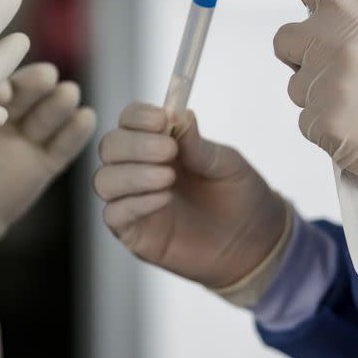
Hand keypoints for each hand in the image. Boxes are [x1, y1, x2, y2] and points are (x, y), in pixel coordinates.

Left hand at [0, 63, 95, 297]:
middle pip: (21, 95)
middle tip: (47, 76)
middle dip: (34, 84)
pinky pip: (60, 148)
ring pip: (44, 117)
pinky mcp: (38, 169)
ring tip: (67, 94)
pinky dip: (75, 133)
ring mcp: (18, 142)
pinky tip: (85, 118)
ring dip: (58, 103)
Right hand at [94, 103, 286, 289]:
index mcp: (157, 143)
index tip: (162, 120)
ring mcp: (132, 200)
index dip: (138, 116)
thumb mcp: (226, 164)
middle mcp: (137, 168)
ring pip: (103, 180)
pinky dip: (135, 203)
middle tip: (168, 150)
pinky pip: (114, 214)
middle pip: (109, 147)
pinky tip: (163, 199)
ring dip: (132, 174)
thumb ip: (198, 145)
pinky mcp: (132, 232)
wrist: (253, 243)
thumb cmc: (238, 197)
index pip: (129, 120)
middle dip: (135, 145)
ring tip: (168, 177)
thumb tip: (179, 114)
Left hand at [241, 0, 357, 188]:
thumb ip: (345, 31)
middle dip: (298, 57)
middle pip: (282, 42)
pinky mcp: (319, 121)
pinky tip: (355, 131)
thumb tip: (310, 32)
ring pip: (292, 87)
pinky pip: (302, 121)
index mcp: (353, 18)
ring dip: (315, 97)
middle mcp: (333, 43)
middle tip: (337, 76)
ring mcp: (324, 83)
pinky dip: (323, 129)